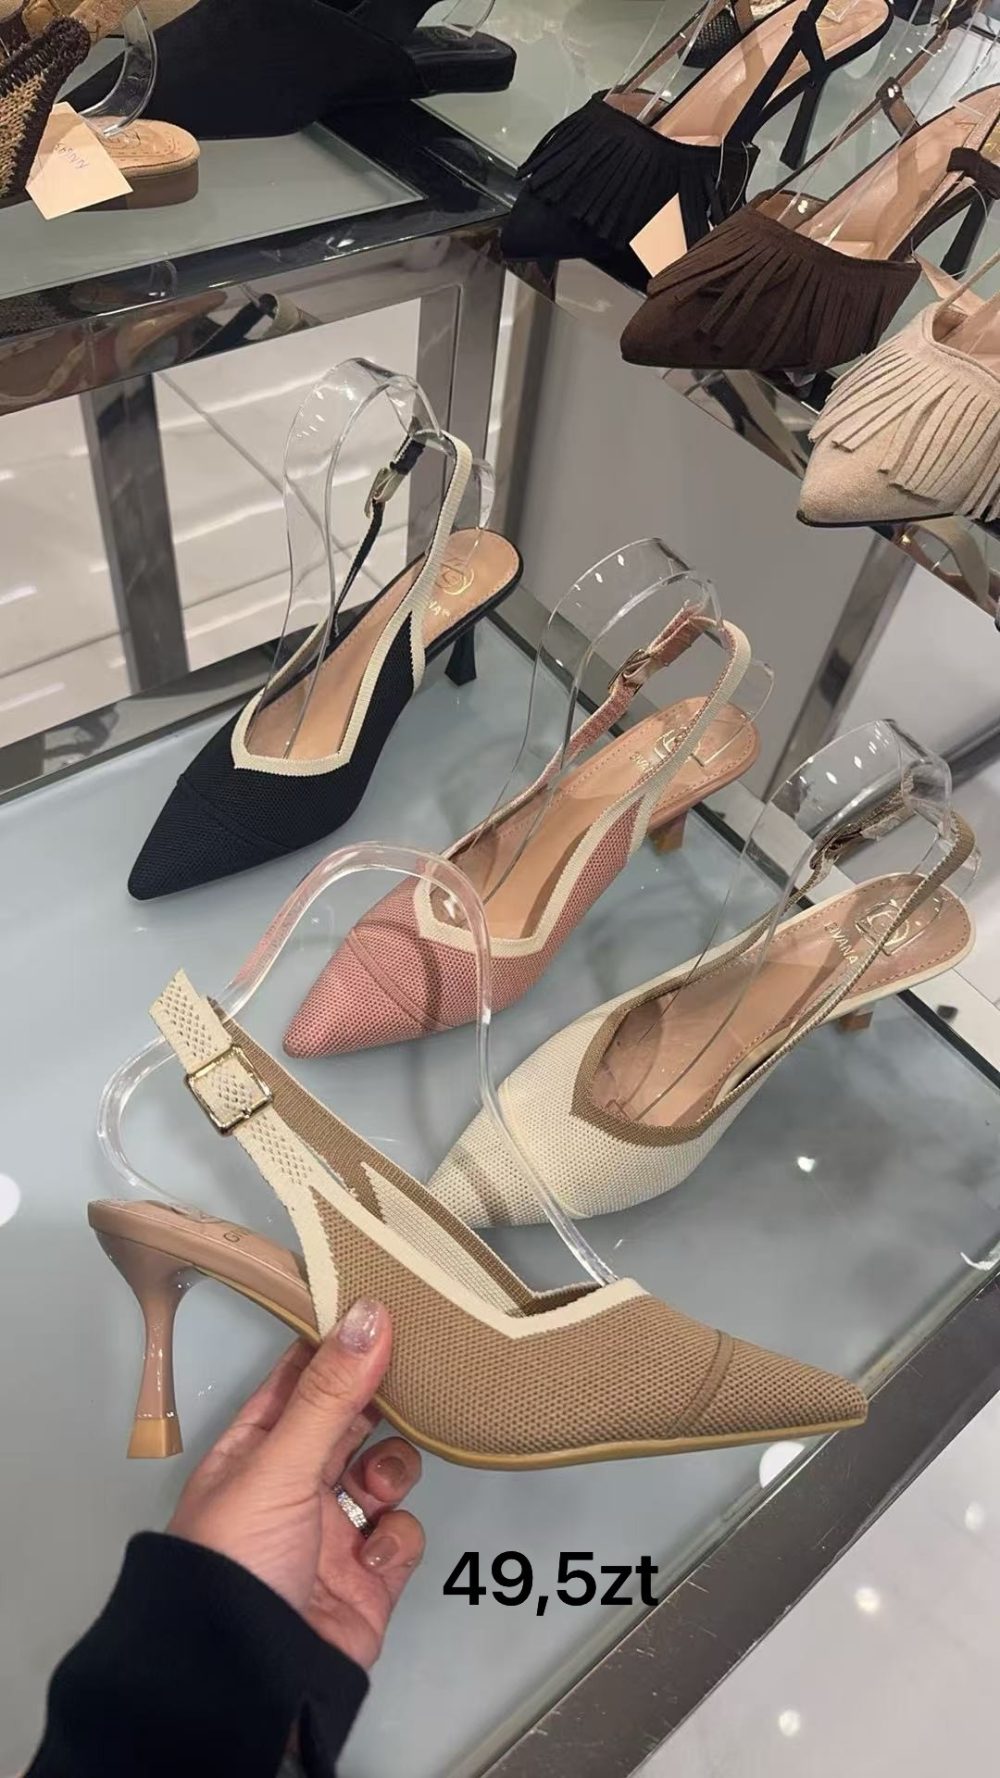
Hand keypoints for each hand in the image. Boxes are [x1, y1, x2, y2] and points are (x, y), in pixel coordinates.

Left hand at [168, 1300, 423, 1669]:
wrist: (248, 1679)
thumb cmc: (232, 1570)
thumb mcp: (279, 1464)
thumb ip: (329, 1392)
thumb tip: (365, 1317)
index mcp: (256, 1450)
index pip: (301, 1378)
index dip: (338, 1344)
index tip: (379, 1306)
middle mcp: (293, 1484)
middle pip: (350, 1420)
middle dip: (380, 1402)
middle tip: (412, 1373)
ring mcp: (331, 1530)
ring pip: (384, 1471)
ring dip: (392, 1470)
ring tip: (378, 1487)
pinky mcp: (366, 1576)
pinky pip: (402, 1533)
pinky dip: (399, 1536)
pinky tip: (375, 1550)